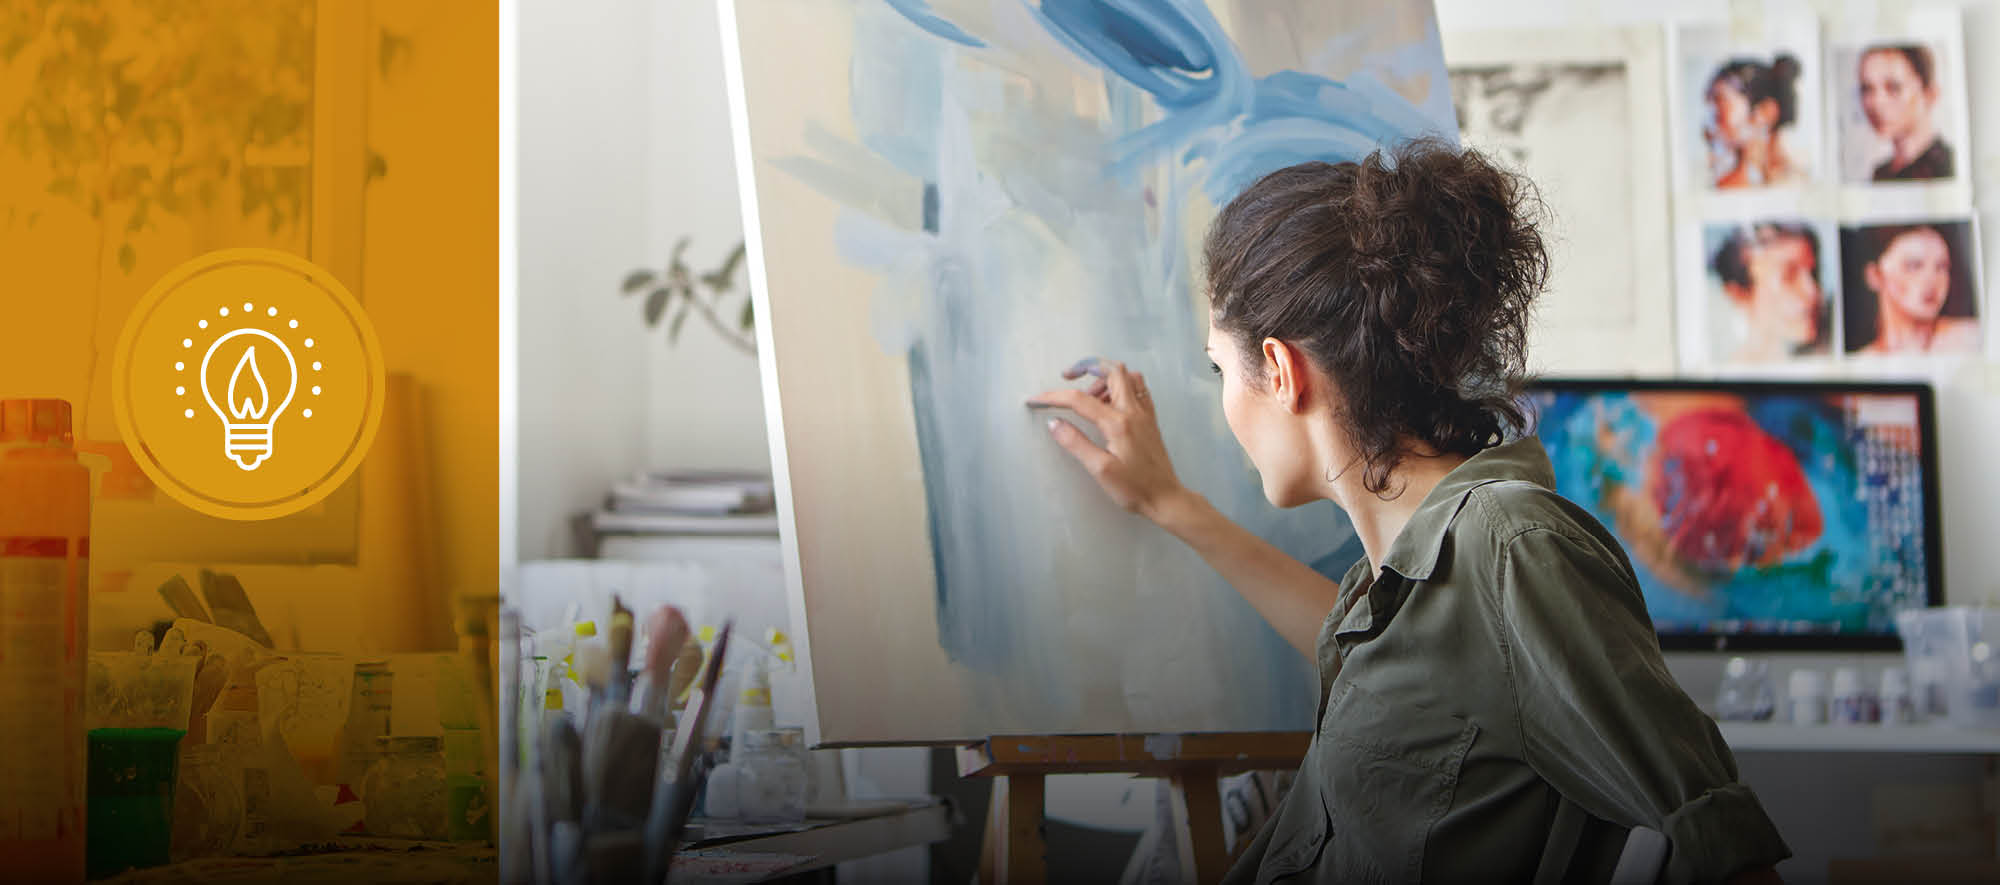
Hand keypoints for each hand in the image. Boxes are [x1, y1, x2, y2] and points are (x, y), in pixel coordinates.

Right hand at [1027, 357, 1188, 520]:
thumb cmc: (1134, 488)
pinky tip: (1111, 401)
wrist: (1165, 498)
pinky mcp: (1150, 420)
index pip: (1079, 399)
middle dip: (1086, 367)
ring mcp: (1145, 413)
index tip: (1036, 400)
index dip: (1053, 397)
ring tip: (1089, 396)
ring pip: (1127, 376)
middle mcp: (1133, 411)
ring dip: (1105, 377)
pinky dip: (1122, 385)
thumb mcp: (1100, 469)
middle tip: (1068, 378)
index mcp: (1117, 423)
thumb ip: (1075, 443)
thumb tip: (1054, 423)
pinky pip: (1139, 389)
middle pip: (1111, 371)